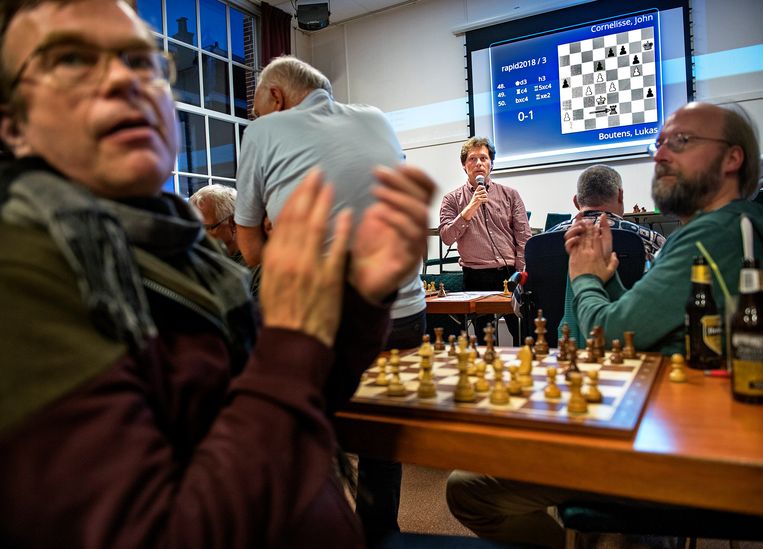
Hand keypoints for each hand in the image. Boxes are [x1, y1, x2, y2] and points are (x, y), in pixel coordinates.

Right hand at [260, 169, 351, 346]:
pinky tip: (348, 214)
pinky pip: (337, 248)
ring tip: (332, 186)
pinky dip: (342, 229)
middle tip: (318, 172)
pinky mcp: (329, 279)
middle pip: (299, 217)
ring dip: (324, 203)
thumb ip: (277, 257)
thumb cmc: (282, 313)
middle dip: (309, 191)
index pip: (284, 220)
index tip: (303, 182)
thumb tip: (282, 234)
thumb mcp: (270, 282)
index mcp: (273, 259)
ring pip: (317, 227)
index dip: (295, 197)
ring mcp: (310, 268)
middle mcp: (289, 259)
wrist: (295, 341)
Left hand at [349, 164, 433, 303]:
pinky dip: (396, 220)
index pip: (428, 191)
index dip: (419, 176)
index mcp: (412, 216)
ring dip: (399, 199)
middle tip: (378, 173)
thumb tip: (382, 171)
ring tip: (377, 191)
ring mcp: (415, 245)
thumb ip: (383, 198)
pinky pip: (411, 237)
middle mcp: (418, 229)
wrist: (358, 283)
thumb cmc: (367, 249)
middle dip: (402, 183)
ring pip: (421, 216)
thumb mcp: (373, 216)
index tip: (400, 165)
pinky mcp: (408, 260)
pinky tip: (378, 214)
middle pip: (423, 200)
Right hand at [461, 184, 487, 220]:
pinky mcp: (479, 200)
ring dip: (486, 198)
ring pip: (485, 195)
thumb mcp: (475, 197)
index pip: (480, 186)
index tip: (484, 190)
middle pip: (484, 191)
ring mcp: (477, 197)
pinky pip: (486, 199)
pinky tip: (483, 202)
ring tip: (484, 200)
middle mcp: (476, 194)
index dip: (483, 187)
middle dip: (486, 194)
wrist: (470, 207)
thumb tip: (486, 192)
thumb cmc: (474, 203)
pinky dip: (486, 201)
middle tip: (484, 197)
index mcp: (475, 192)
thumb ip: (479, 194)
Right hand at [564, 213, 612, 258]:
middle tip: (582, 223)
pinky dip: (571, 240)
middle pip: (573, 228)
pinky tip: (578, 238)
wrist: (602, 265)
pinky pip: (567, 244)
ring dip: (573, 230)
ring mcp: (576, 246)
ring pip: (568, 235)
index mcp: (587, 235)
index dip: (580, 218)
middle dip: (576, 223)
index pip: (580, 224)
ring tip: (581, 229)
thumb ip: (605, 226)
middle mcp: (580, 240)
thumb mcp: (607, 238)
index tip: (581, 214)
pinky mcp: (573, 252)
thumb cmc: (605, 253)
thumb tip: (603, 215)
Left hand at [567, 217, 618, 282]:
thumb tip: (615, 255)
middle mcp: (588, 252)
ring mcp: (579, 254)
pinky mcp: (572, 258)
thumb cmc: (597, 280)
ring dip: (582, 232)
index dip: (597, 231)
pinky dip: (575, 240)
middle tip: (589, 222)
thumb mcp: (610, 272)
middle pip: (589, 237)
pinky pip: (573, 246)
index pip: (597, 239)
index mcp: (597, 255)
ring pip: (581, 240)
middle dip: (589, 229)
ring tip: (582, 226)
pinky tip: (576, 236)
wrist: (586, 286)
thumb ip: (614, 262)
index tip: (597, 226)